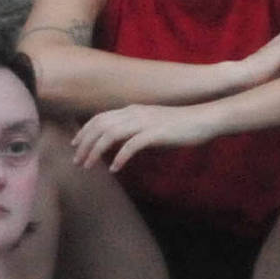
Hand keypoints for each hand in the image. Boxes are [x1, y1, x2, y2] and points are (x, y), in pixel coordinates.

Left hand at [73, 102, 225, 173]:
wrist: (204, 119)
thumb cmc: (180, 124)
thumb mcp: (153, 122)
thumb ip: (136, 127)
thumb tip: (121, 140)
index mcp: (133, 110)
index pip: (100, 117)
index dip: (84, 131)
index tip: (75, 145)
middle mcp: (135, 113)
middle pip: (100, 126)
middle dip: (85, 144)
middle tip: (76, 162)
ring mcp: (145, 122)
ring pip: (110, 135)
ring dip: (95, 151)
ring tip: (88, 167)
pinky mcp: (156, 133)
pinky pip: (131, 146)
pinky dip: (119, 157)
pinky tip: (114, 169)